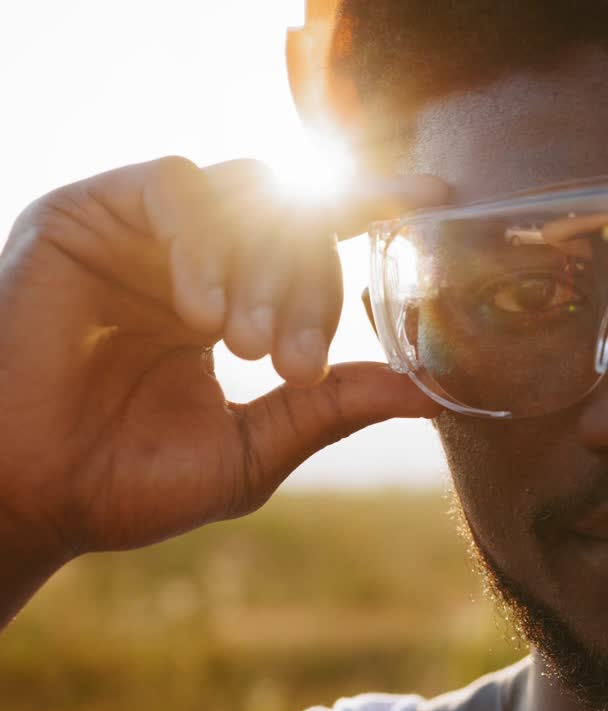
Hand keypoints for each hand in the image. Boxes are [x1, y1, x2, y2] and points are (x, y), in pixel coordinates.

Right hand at [0, 157, 444, 620]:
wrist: (32, 498)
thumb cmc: (130, 482)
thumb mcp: (256, 446)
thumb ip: (336, 407)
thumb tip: (429, 392)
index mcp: (232, 301)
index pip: (315, 234)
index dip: (376, 207)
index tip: (439, 197)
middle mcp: (192, 257)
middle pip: (292, 219)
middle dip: (311, 289)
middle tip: (291, 363)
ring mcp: (140, 231)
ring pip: (243, 194)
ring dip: (262, 269)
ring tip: (242, 347)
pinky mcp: (86, 213)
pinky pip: (175, 187)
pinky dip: (205, 242)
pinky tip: (198, 313)